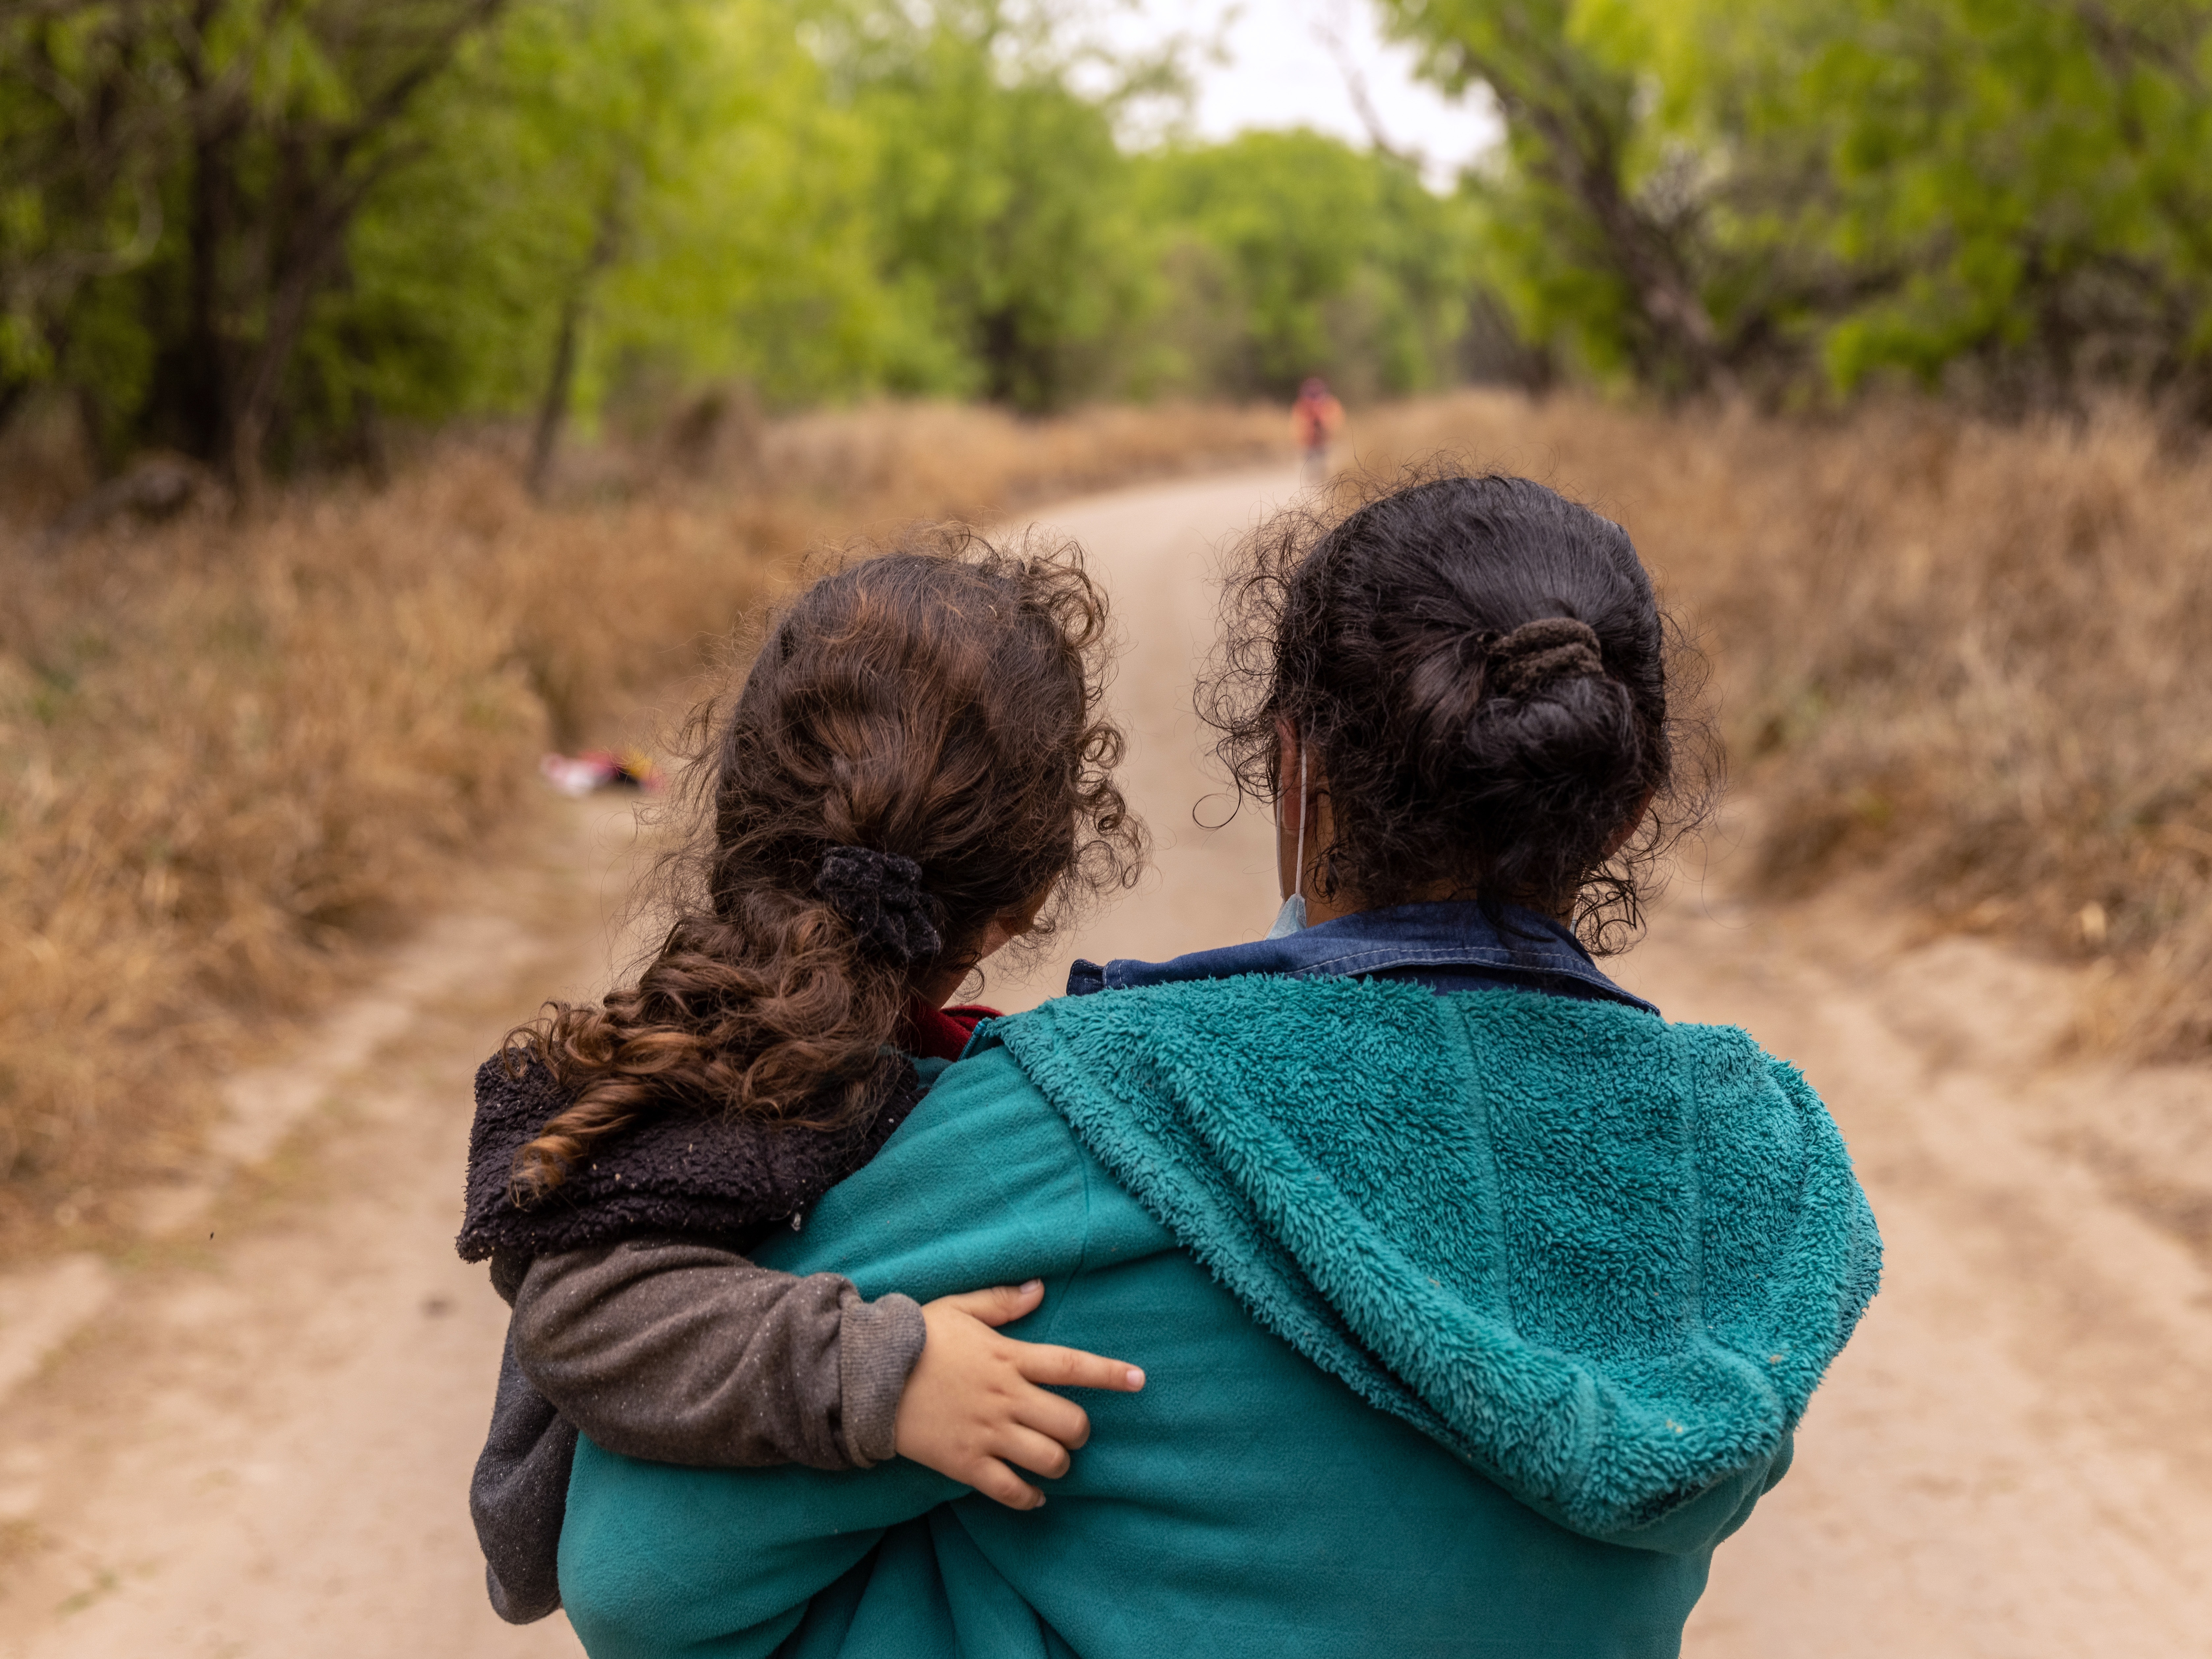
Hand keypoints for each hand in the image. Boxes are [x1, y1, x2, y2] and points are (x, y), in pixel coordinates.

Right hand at [893, 1280, 1143, 1509]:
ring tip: (1052, 1458)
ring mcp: (987, 1432)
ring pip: (1048, 1459)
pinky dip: (1029, 1497)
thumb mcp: (959, 1308)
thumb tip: (1039, 1288)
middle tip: (1070, 1429)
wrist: (866, 1376)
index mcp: (1008, 1357)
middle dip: (1079, 1431)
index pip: (1072, 1365)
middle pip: (1070, 1423)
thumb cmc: (915, 1338)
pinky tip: (1033, 1495)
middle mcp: (1006, 1397)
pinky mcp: (965, 1463)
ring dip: (1059, 1462)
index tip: (1139, 1380)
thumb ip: (1002, 1302)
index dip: (1109, 1374)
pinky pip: (1011, 1490)